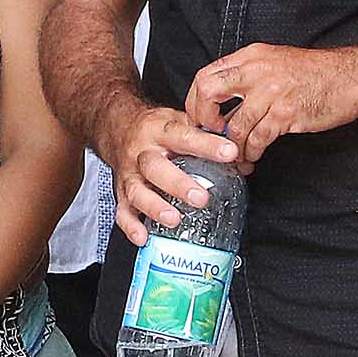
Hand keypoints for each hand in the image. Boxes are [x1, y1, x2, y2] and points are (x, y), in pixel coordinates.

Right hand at [105, 104, 239, 244]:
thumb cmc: (154, 128)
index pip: (184, 136)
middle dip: (178, 185)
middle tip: (201, 198)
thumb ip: (206, 136)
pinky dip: (131, 226)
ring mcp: (129, 174)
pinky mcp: (120, 191)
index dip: (207, 145)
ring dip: (155, 207)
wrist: (117, 127)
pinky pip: (122, 211)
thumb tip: (240, 157)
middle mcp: (142, 152)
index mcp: (159, 130)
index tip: (229, 153)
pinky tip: (143, 236)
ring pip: (137, 191)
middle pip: (155, 168)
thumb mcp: (178, 120)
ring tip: (174, 219)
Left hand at [184, 44, 357, 167]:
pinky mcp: (286, 113)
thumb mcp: (275, 61)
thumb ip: (248, 75)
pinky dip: (251, 152)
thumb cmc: (316, 73)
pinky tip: (253, 157)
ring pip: (233, 125)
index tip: (200, 118)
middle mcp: (256, 71)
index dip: (196, 100)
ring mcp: (271, 92)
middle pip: (208, 92)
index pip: (206, 75)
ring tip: (235, 157)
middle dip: (203, 119)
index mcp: (251, 57)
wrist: (352, 77)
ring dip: (231, 147)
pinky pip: (257, 139)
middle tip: (209, 136)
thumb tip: (223, 100)